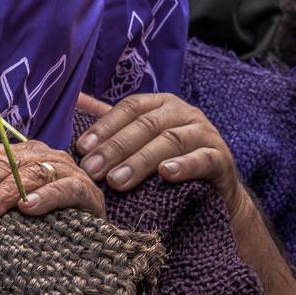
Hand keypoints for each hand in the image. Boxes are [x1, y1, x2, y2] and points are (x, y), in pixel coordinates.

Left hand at [0, 141, 104, 217]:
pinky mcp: (88, 192)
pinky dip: (46, 197)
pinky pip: (65, 189)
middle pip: (6, 163)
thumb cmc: (41, 222)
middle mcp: (45, 156)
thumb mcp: (7, 204)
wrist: (88, 242)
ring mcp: (68, 172)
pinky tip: (27, 208)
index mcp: (23, 154)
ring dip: (5, 192)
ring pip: (32, 174)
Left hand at [75, 93, 248, 218]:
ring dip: (141, 161)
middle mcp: (184, 113)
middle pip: (147, 125)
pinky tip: (166, 175)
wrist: (215, 195)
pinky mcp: (221, 159)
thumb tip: (74, 99)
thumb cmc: (168, 165)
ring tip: (118, 181)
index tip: (82, 149)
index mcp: (161, 105)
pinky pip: (203, 159)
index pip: (130, 108)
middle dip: (116, 148)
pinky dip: (184, 166)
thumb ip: (112, 123)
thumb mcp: (140, 143)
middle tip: (93, 171)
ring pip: (170, 141)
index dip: (105, 126)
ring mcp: (205, 134)